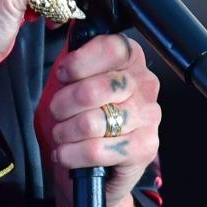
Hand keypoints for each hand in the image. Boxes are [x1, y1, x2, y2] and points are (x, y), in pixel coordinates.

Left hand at [35, 31, 162, 206]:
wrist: (92, 169)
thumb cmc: (80, 120)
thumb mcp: (71, 85)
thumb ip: (73, 62)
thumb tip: (70, 37)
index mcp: (131, 61)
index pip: (112, 48)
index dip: (80, 62)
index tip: (63, 75)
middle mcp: (145, 86)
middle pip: (97, 88)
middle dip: (64, 103)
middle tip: (57, 112)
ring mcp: (149, 118)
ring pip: (93, 122)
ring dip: (65, 132)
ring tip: (62, 135)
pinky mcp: (145, 148)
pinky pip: (97, 149)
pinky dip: (72, 154)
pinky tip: (66, 154)